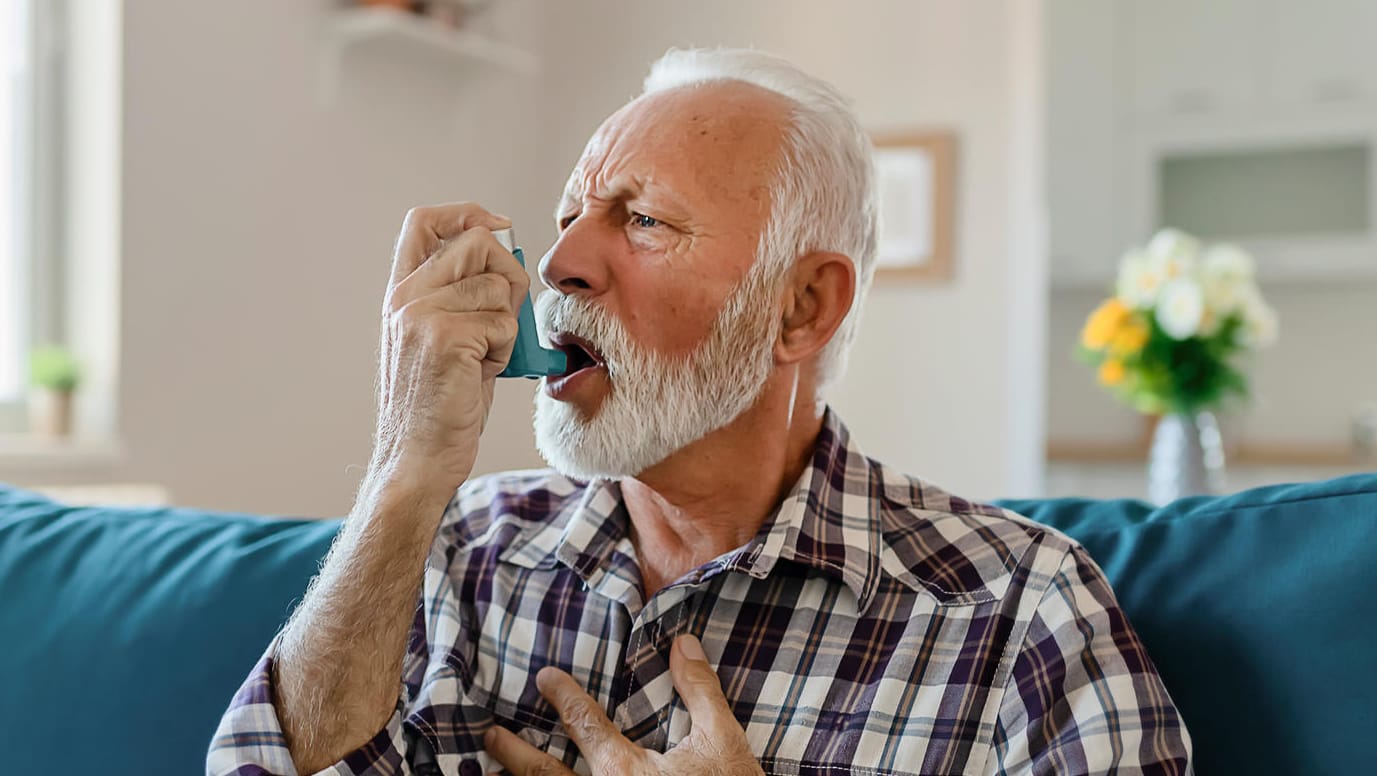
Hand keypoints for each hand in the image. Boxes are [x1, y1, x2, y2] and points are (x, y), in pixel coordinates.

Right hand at [370, 202, 528, 495]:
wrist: (418, 458)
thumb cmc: (442, 404)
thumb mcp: (447, 339)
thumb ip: (465, 295)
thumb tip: (507, 255)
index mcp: (401, 293)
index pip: (424, 221)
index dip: (467, 213)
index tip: (499, 227)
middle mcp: (405, 297)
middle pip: (478, 242)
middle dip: (508, 275)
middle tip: (503, 318)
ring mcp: (420, 314)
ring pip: (497, 286)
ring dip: (506, 325)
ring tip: (483, 357)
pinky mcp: (443, 337)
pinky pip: (503, 322)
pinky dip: (505, 350)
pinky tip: (481, 373)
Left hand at [485, 635, 763, 775]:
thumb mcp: (724, 742)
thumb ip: (700, 691)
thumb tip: (682, 642)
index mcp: (624, 772)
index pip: (583, 723)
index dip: (563, 696)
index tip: (545, 678)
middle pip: (542, 774)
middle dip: (513, 753)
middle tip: (489, 735)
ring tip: (490, 774)